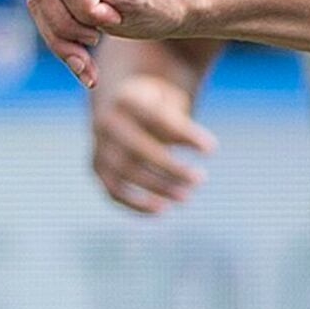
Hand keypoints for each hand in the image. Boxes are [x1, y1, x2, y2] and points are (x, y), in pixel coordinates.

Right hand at [26, 0, 214, 84]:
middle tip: (99, 38)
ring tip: (89, 62)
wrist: (178, 3)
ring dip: (61, 40)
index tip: (115, 19)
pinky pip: (42, 15)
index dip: (86, 8)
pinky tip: (83, 67)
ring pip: (36, 4)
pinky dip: (61, 45)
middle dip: (67, 24)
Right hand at [91, 74, 216, 214]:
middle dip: (171, 168)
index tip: (211, 149)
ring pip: (126, 173)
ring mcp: (100, 147)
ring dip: (157, 187)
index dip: (185, 136)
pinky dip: (136, 204)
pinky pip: (114, 190)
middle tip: (200, 178)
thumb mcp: (169, 101)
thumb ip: (181, 121)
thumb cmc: (154, 102)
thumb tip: (206, 149)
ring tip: (185, 196)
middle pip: (139, 150)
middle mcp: (107, 122)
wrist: (116, 102)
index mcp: (126, 99)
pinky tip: (162, 209)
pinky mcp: (98, 168)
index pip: (158, 120)